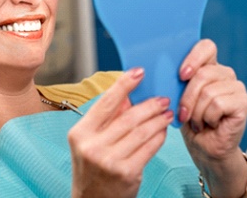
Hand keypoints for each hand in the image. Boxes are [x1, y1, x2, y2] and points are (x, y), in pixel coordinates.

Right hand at [68, 68, 173, 197]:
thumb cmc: (92, 169)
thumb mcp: (90, 141)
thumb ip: (107, 119)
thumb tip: (129, 96)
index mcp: (80, 133)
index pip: (105, 103)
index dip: (124, 85)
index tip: (138, 72)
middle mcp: (92, 146)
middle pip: (128, 117)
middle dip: (149, 105)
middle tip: (162, 98)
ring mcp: (109, 161)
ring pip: (141, 131)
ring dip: (158, 120)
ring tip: (167, 113)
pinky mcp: (127, 173)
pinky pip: (149, 148)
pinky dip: (159, 137)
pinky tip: (163, 131)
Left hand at [178, 39, 246, 196]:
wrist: (202, 147)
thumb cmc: (187, 120)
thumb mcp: (175, 96)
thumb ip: (173, 79)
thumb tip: (156, 68)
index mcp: (207, 66)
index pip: (206, 47)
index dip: (193, 57)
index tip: (180, 75)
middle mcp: (224, 73)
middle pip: (203, 73)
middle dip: (187, 97)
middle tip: (183, 113)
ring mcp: (235, 87)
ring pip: (209, 91)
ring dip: (196, 111)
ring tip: (196, 120)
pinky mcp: (243, 103)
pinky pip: (218, 104)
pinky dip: (207, 117)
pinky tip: (209, 123)